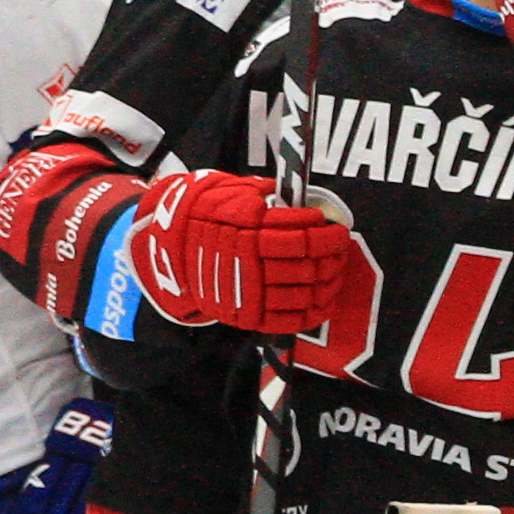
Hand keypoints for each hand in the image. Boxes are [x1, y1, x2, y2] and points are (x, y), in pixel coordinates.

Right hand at [124, 169, 357, 336]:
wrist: (173, 251)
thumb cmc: (210, 216)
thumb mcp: (235, 194)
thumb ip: (270, 197)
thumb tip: (308, 202)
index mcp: (248, 231)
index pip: (301, 236)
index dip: (326, 233)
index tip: (337, 227)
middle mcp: (249, 263)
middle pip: (307, 265)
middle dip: (332, 256)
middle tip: (340, 247)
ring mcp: (248, 292)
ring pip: (303, 292)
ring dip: (328, 283)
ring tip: (335, 271)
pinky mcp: (247, 315)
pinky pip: (288, 319)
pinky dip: (312, 312)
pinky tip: (324, 300)